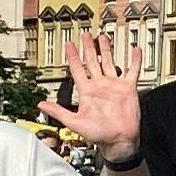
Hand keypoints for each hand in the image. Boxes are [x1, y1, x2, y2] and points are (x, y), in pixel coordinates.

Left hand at [38, 33, 143, 158]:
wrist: (119, 140)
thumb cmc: (98, 134)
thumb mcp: (74, 122)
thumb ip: (58, 111)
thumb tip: (41, 104)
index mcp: (87, 92)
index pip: (77, 69)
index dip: (72, 57)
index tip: (68, 45)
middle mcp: (100, 86)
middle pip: (92, 61)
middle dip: (88, 48)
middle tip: (85, 35)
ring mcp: (114, 86)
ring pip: (109, 62)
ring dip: (106, 50)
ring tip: (103, 37)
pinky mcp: (128, 88)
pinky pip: (132, 71)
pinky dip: (134, 60)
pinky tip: (134, 49)